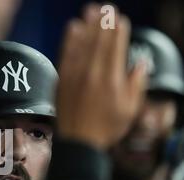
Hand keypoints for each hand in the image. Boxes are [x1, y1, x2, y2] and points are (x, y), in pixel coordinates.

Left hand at [55, 4, 147, 149]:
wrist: (78, 143)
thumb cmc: (106, 128)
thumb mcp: (130, 110)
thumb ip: (136, 85)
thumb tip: (140, 65)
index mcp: (112, 79)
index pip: (116, 47)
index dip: (118, 30)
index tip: (120, 19)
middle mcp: (93, 73)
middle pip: (99, 41)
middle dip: (103, 22)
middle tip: (105, 7)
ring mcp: (75, 76)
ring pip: (82, 44)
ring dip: (87, 25)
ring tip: (90, 10)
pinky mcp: (62, 80)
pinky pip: (66, 54)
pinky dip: (70, 39)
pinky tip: (73, 28)